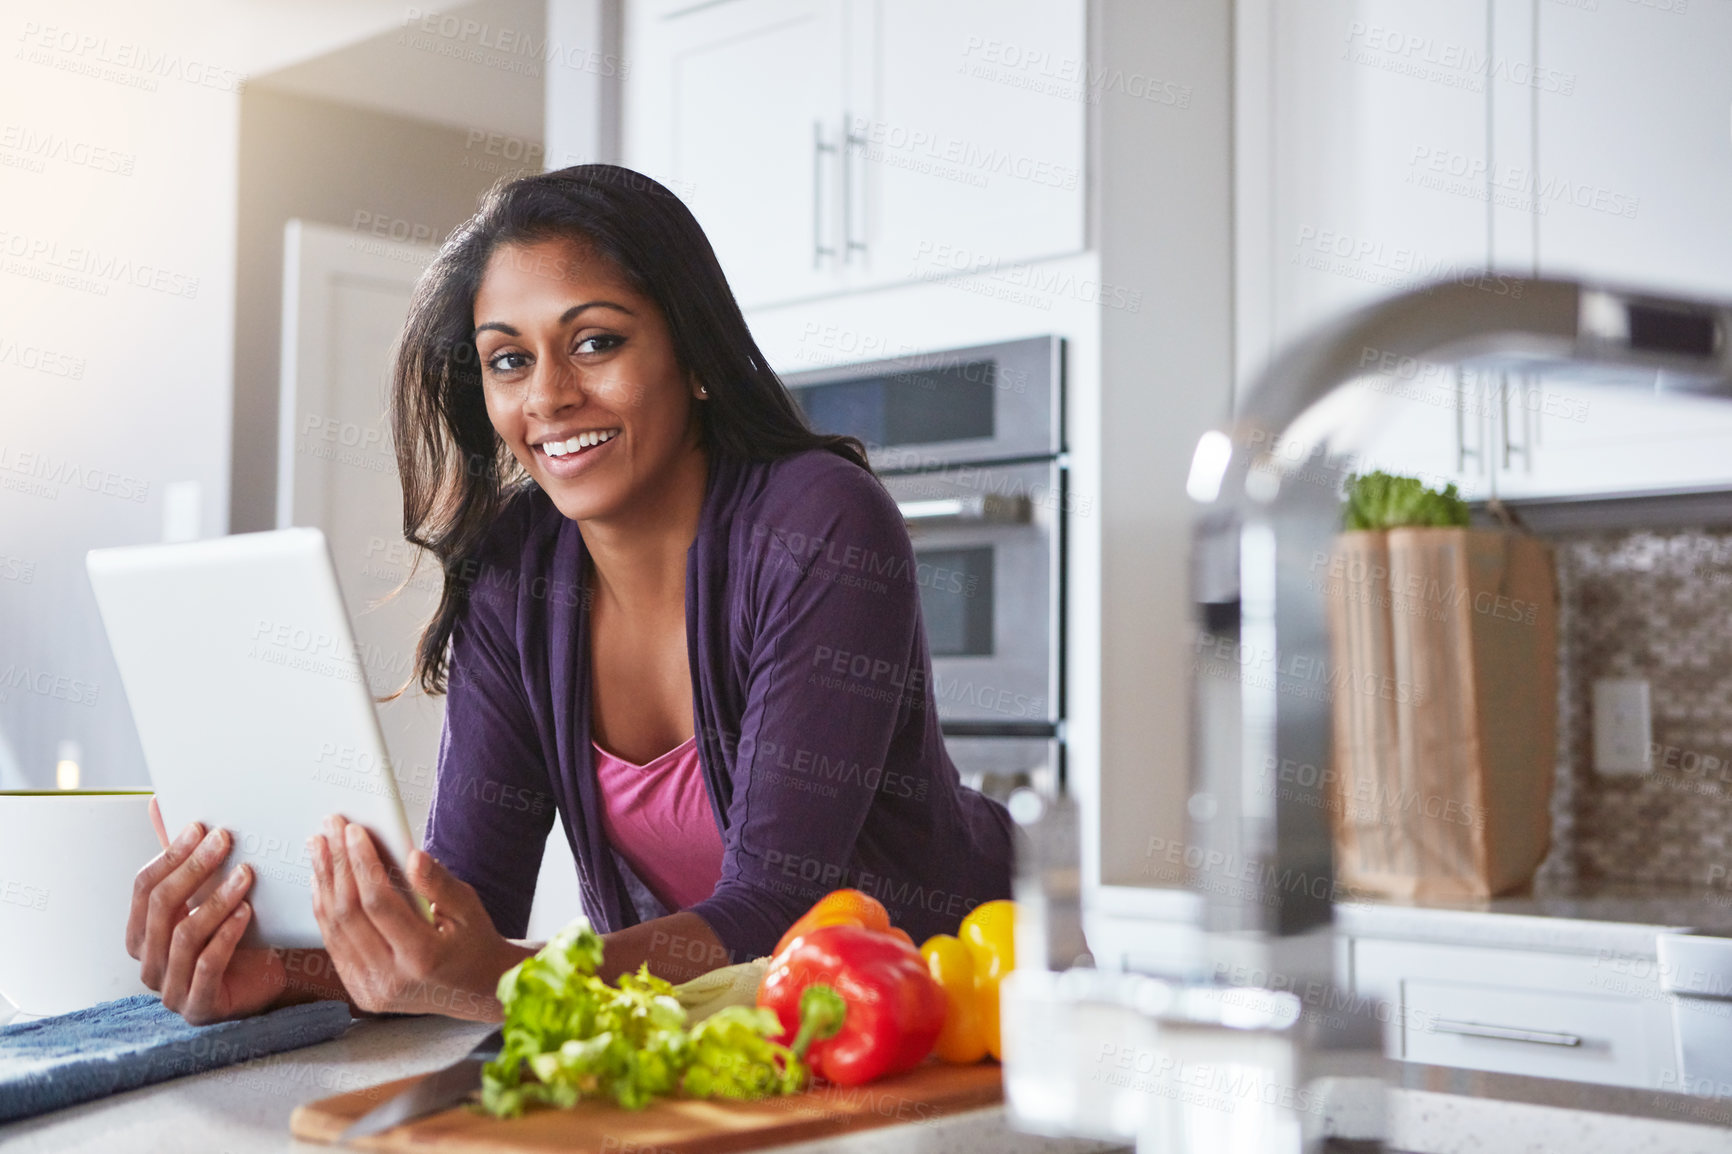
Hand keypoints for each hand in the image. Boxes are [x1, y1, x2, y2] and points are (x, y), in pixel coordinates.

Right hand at [128, 798, 288, 1024]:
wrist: (269, 976)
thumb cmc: (233, 934)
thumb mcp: (205, 892)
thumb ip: (179, 855)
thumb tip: (158, 803)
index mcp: (140, 933)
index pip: (143, 886)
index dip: (171, 854)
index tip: (201, 826)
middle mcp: (148, 963)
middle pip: (161, 907)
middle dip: (193, 869)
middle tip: (225, 841)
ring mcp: (170, 989)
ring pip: (184, 935)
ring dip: (216, 900)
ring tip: (245, 875)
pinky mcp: (199, 1006)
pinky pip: (207, 967)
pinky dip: (227, 935)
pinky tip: (247, 912)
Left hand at [308, 814, 530, 1021]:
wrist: (477, 991)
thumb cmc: (474, 945)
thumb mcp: (470, 909)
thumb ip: (439, 883)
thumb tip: (412, 856)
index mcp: (423, 958)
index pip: (380, 903)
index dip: (362, 864)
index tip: (354, 831)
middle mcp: (391, 979)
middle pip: (350, 914)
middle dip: (337, 864)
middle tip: (331, 827)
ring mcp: (371, 989)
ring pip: (334, 929)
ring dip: (323, 883)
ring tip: (320, 847)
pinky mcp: (360, 990)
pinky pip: (333, 944)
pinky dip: (324, 909)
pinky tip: (322, 881)